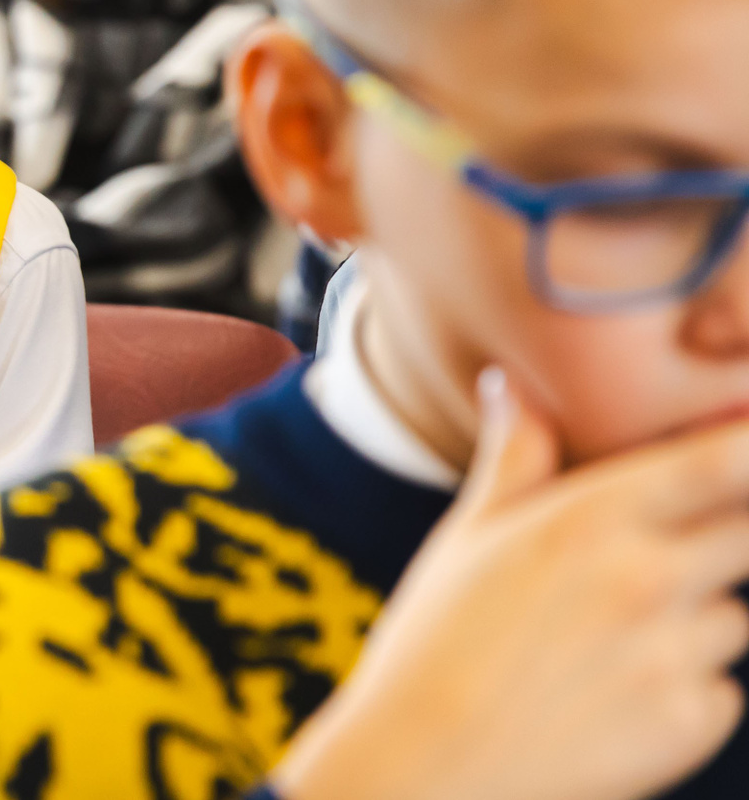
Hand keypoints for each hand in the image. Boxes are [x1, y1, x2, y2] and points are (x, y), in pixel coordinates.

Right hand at [273, 368, 748, 799]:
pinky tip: (616, 692)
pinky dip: (689, 685)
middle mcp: (651, 579)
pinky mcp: (694, 722)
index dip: (746, 446)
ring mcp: (680, 654)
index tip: (741, 445)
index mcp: (594, 519)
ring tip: (611, 637)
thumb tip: (511, 384)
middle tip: (658, 552)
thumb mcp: (468, 534)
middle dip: (725, 529)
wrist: (427, 769)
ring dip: (699, 615)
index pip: (726, 460)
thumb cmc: (435, 642)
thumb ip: (514, 454)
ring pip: (737, 615)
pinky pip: (724, 688)